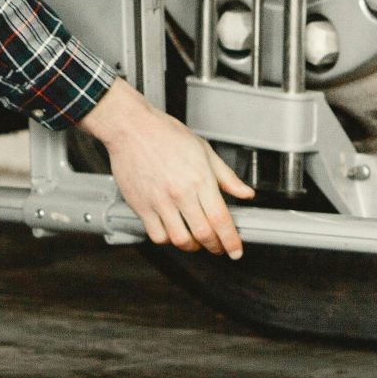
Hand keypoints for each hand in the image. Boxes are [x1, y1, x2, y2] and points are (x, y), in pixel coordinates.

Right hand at [76, 78, 254, 256]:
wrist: (131, 127)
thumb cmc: (165, 134)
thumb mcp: (203, 150)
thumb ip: (226, 176)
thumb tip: (245, 193)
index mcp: (199, 178)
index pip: (221, 219)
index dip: (231, 240)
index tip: (235, 250)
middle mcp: (180, 192)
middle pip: (203, 234)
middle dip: (215, 246)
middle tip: (218, 247)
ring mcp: (159, 201)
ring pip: (180, 239)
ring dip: (192, 246)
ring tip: (195, 240)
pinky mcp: (141, 206)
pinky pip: (157, 235)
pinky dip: (168, 240)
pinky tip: (172, 231)